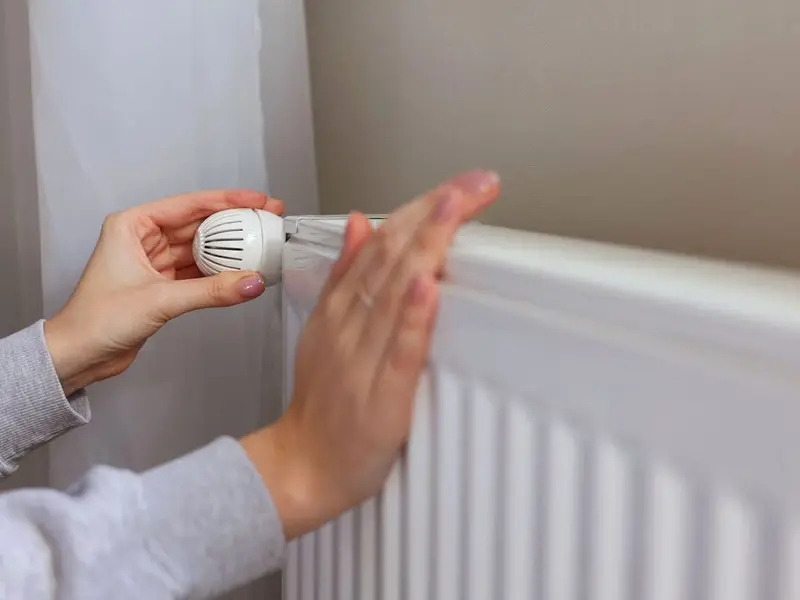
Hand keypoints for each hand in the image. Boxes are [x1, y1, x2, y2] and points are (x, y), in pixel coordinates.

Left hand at [44, 190, 283, 395]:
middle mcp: (144, 239)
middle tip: (267, 218)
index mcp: (132, 225)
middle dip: (234, 222)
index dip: (227, 200)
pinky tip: (243, 271)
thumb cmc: (96, 320)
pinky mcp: (163, 285)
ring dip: (231, 249)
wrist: (79, 356)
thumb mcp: (160, 300)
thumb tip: (252, 282)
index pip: (188, 205)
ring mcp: (154, 262)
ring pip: (202, 249)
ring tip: (262, 243)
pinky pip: (199, 272)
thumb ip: (211, 291)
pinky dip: (221, 273)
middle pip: (199, 224)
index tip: (257, 200)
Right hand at [242, 170, 499, 538]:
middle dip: (436, 214)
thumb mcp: (325, 326)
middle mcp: (354, 323)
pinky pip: (400, 351)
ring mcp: (366, 357)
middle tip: (474, 183)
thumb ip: (345, 274)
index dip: (422, 208)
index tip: (460, 185)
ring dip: (427, 247)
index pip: (384, 242)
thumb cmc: (322, 400)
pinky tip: (428, 287)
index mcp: (343, 306)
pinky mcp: (382, 394)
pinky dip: (413, 317)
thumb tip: (360, 222)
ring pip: (396, 293)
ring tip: (453, 208)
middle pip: (394, 256)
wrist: (304, 463)